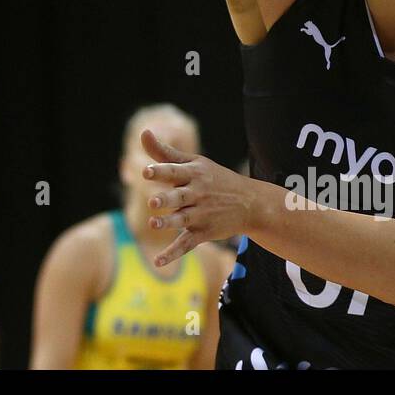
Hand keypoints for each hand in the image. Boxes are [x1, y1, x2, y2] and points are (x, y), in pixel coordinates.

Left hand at [141, 128, 254, 266]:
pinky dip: (172, 254)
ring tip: (153, 224)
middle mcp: (198, 194)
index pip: (175, 171)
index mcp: (194, 174)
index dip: (161, 171)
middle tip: (153, 201)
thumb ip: (165, 152)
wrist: (251, 204)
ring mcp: (201, 215)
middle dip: (166, 199)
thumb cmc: (215, 179)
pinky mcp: (203, 233)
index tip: (146, 171)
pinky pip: (186, 244)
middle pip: (179, 196)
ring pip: (182, 220)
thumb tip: (144, 132)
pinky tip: (157, 262)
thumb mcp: (195, 162)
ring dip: (169, 223)